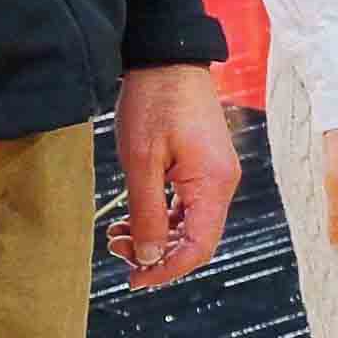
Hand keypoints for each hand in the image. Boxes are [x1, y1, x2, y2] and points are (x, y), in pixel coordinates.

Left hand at [113, 63, 238, 288]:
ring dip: (156, 236)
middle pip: (196, 240)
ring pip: (190, 225)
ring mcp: (215, 173)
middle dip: (157, 253)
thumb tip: (151, 257)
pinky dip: (162, 217)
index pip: (199, 247)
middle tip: (116, 248)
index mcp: (213, 183)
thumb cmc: (154, 102)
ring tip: (117, 233)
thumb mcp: (141, 161)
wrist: (168, 58)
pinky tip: (132, 216)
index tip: (135, 279)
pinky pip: (188, 205)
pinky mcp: (205, 165)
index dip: (167, 271)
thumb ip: (147, 212)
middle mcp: (222, 182)